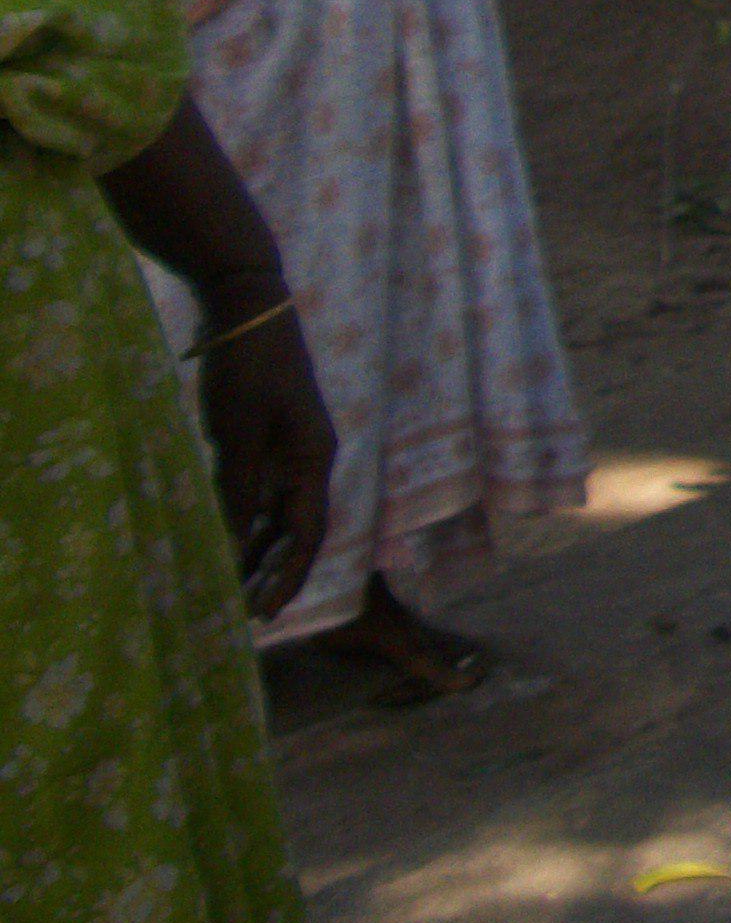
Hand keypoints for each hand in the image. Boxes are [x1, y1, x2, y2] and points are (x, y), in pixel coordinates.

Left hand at [196, 294, 333, 617]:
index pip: (309, 533)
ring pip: (278, 512)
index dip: (289, 576)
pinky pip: (261, 491)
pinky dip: (246, 519)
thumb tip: (229, 548)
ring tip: (230, 587)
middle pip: (298, 528)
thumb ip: (236, 491)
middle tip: (244, 613)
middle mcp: (309, 458)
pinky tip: (225, 537)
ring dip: (258, 549)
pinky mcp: (267, 434)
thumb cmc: (245, 370)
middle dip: (274, 572)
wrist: (245, 307)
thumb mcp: (237, 434)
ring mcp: (289, 445)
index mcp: (313, 459)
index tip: (266, 615)